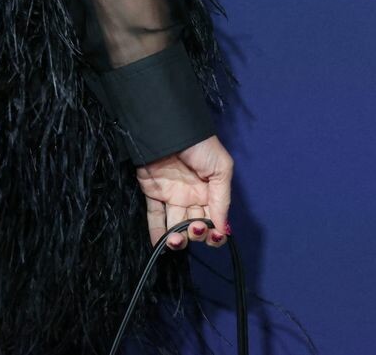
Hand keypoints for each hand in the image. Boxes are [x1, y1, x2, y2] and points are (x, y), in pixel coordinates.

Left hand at [135, 133, 232, 251]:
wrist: (170, 128)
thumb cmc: (201, 146)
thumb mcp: (221, 169)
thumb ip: (222, 200)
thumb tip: (223, 229)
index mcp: (210, 192)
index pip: (214, 220)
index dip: (214, 232)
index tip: (214, 234)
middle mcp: (192, 196)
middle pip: (195, 225)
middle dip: (196, 234)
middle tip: (194, 228)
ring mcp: (172, 195)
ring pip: (175, 225)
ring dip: (177, 239)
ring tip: (176, 239)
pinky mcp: (152, 192)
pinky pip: (155, 216)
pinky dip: (156, 232)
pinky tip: (160, 246)